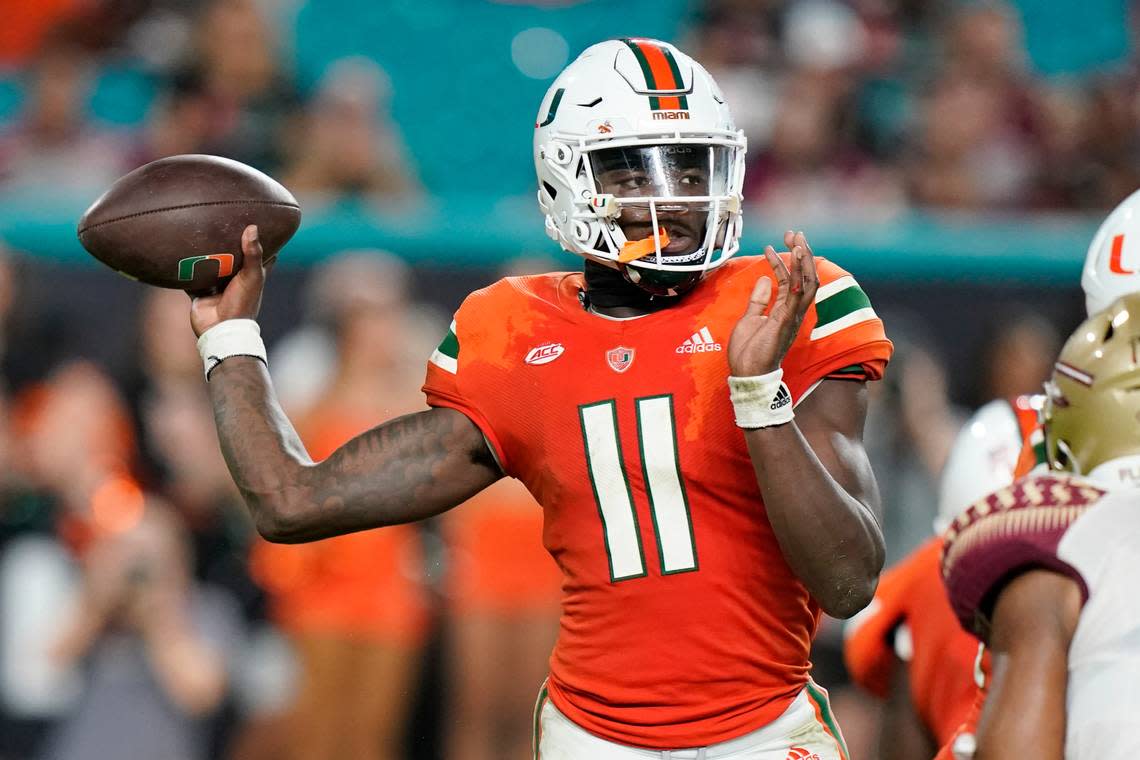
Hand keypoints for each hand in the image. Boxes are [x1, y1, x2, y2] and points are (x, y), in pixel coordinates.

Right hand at [190, 225, 268, 336]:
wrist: (220, 329)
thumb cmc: (242, 304)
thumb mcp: (252, 276)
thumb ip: (253, 253)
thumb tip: (252, 227)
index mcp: (250, 276)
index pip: (257, 256)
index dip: (257, 243)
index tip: (253, 224)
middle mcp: (234, 279)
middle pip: (230, 258)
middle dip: (225, 245)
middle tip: (217, 223)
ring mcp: (216, 286)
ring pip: (209, 266)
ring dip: (203, 255)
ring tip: (195, 233)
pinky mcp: (200, 292)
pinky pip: (190, 277)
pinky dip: (184, 268)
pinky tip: (177, 253)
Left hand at [728, 230, 818, 375]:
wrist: (747, 374)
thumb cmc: (749, 352)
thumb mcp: (749, 319)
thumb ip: (758, 300)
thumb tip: (763, 279)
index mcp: (784, 310)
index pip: (790, 281)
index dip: (784, 261)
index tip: (774, 244)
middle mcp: (793, 311)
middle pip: (805, 277)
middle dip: (801, 254)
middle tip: (794, 233)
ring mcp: (792, 315)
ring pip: (807, 281)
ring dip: (803, 258)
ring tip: (797, 239)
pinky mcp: (787, 319)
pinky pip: (799, 292)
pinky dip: (798, 272)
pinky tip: (794, 255)